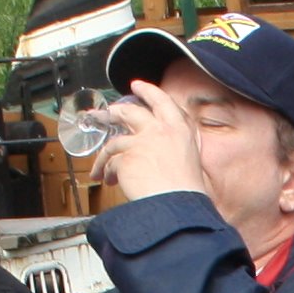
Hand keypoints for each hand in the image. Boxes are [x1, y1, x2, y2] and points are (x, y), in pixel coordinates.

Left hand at [100, 76, 210, 205]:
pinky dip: (106, 171)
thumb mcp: (192, 158)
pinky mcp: (126, 158)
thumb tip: (166, 144)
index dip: (148, 91)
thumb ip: (178, 144)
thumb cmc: (187, 190)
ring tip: (101, 169)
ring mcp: (141, 142)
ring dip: (105, 156)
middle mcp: (159, 130)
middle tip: (106, 114)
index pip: (162, 101)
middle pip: (130, 112)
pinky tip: (109, 181)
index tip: (137, 86)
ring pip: (114, 143)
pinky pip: (110, 162)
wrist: (178, 207)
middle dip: (115, 112)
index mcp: (179, 129)